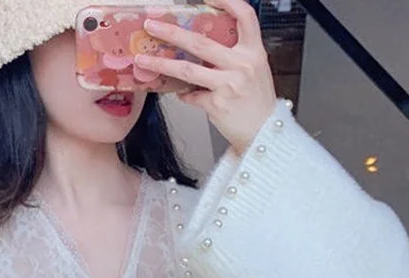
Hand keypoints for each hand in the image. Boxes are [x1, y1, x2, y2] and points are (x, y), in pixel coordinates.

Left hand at [135, 0, 276, 154]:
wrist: (264, 133)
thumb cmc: (257, 102)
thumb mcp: (255, 70)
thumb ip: (234, 56)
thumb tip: (203, 48)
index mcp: (254, 51)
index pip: (245, 16)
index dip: (228, 1)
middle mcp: (242, 64)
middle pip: (201, 42)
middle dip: (172, 32)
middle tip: (152, 26)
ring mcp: (229, 84)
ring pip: (187, 70)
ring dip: (161, 64)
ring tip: (143, 60)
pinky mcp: (217, 104)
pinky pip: (192, 96)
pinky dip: (184, 95)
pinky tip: (181, 94)